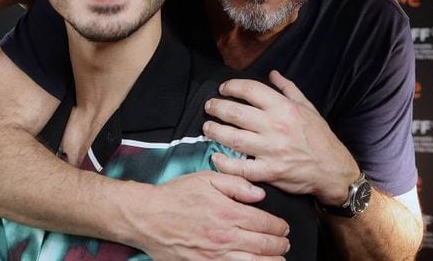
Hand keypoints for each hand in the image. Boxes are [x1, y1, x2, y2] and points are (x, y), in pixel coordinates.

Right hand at [132, 171, 289, 259]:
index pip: (265, 224)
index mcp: (228, 213)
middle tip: (284, 243)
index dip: (279, 227)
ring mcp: (215, 256)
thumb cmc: (175, 196)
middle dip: (280, 245)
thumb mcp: (206, 178)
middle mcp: (225, 237)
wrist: (148, 216)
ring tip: (277, 258)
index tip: (283, 227)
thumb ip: (236, 184)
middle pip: (265, 246)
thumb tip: (260, 194)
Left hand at [203, 70, 359, 205]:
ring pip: (234, 139)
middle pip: (236, 113)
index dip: (232, 87)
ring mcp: (272, 150)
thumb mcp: (308, 108)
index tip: (223, 89)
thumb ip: (288, 89)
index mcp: (284, 108)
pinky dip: (225, 163)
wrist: (333, 170)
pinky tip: (216, 157)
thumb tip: (272, 73)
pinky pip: (241, 168)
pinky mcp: (270, 172)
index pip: (251, 90)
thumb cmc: (319, 137)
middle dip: (217, 108)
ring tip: (207, 127)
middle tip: (209, 107)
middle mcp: (276, 127)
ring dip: (215, 131)